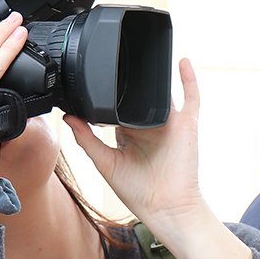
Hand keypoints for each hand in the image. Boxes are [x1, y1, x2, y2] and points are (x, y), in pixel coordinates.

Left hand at [65, 58, 203, 239]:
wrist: (166, 207)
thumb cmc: (138, 193)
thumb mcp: (105, 164)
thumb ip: (87, 140)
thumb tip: (68, 118)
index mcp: (129, 135)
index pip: (116, 109)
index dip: (106, 98)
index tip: (90, 82)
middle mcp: (149, 127)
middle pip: (138, 98)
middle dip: (129, 82)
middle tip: (116, 59)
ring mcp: (169, 124)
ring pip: (162, 93)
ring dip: (155, 75)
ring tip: (143, 51)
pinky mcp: (186, 125)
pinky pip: (191, 98)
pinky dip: (189, 79)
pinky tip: (181, 61)